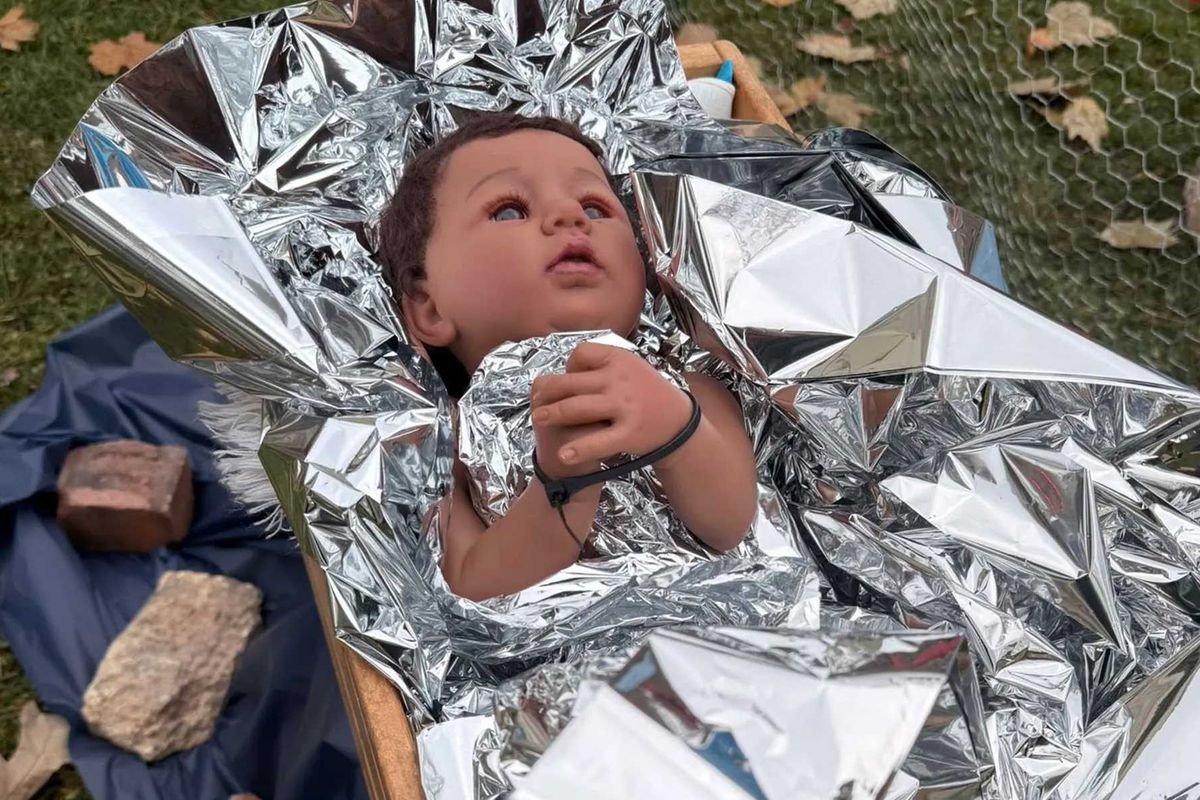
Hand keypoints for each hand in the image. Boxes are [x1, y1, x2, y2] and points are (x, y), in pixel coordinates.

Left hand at [530, 342, 691, 468]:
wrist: (679, 421)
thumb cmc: (649, 393)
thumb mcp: (631, 367)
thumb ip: (603, 365)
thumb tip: (567, 367)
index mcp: (620, 359)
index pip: (581, 353)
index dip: (568, 366)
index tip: (568, 379)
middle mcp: (620, 380)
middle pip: (571, 383)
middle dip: (549, 393)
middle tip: (536, 402)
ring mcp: (624, 406)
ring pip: (577, 408)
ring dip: (553, 414)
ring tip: (538, 419)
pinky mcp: (629, 433)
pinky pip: (598, 441)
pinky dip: (578, 449)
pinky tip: (563, 454)